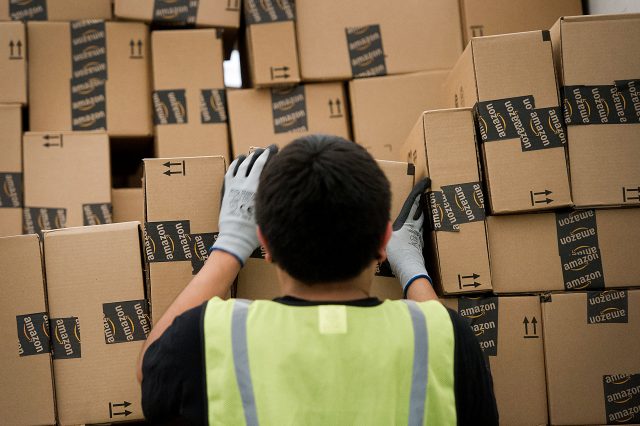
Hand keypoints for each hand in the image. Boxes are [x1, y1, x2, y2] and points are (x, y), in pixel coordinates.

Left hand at [212, 146, 276, 265]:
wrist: (236, 237)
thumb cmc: (255, 231)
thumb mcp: (269, 214)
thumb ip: (275, 201)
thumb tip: (286, 194)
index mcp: (260, 188)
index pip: (268, 165)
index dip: (274, 156)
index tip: (278, 151)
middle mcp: (248, 183)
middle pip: (256, 161)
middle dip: (264, 153)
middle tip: (270, 148)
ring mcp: (236, 185)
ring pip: (243, 164)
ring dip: (250, 156)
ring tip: (255, 152)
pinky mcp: (227, 189)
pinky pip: (231, 171)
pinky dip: (236, 163)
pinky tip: (239, 160)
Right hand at [386, 178, 431, 296]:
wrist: (410, 270)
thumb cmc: (398, 254)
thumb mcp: (385, 240)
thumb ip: (382, 231)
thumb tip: (375, 224)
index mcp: (407, 222)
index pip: (414, 203)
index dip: (419, 191)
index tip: (426, 182)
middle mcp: (415, 227)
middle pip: (421, 209)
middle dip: (423, 200)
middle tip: (426, 191)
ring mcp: (418, 236)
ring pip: (421, 219)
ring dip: (422, 212)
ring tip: (422, 205)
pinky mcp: (418, 244)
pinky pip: (418, 230)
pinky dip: (417, 225)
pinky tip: (414, 227)